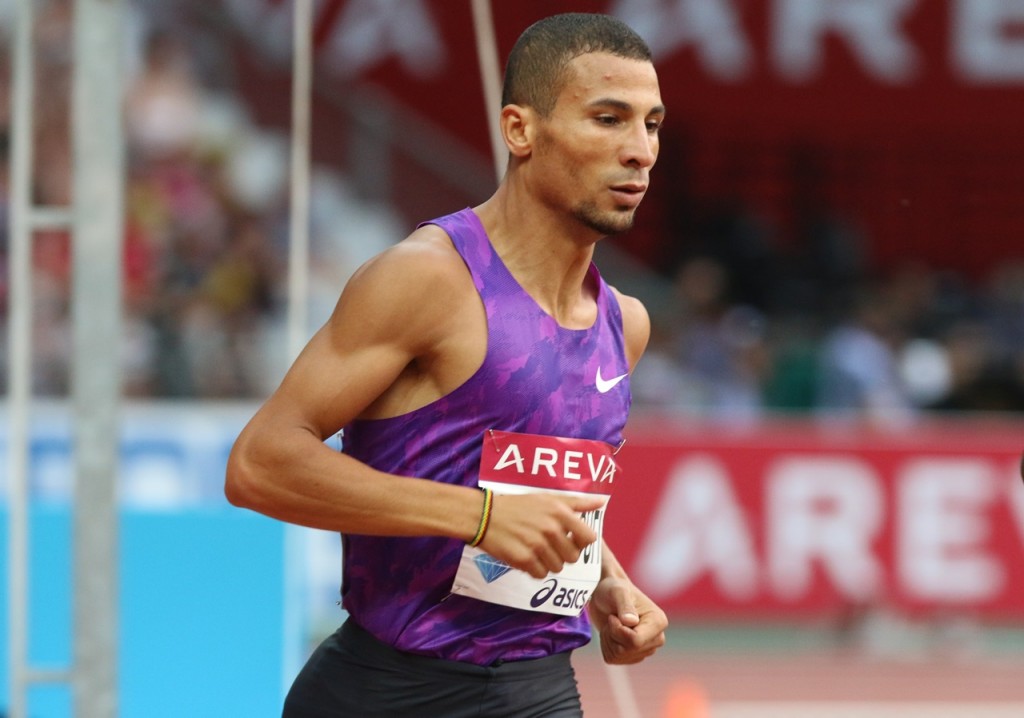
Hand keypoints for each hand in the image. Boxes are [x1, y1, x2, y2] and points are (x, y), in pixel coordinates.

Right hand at [478, 493, 603, 577]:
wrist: (484, 515)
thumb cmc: (517, 506)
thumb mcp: (548, 498)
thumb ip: (577, 503)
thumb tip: (602, 501)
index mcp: (560, 512)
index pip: (589, 538)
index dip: (581, 542)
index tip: (570, 539)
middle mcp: (551, 529)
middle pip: (573, 557)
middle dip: (563, 554)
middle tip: (549, 546)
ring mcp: (537, 545)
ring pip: (557, 567)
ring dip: (548, 562)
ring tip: (535, 549)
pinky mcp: (524, 559)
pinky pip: (540, 574)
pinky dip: (534, 569)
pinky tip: (525, 556)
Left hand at [588, 576, 666, 664]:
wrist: (606, 595)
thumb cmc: (613, 589)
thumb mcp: (618, 592)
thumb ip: (625, 605)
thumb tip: (631, 621)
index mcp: (658, 622)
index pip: (635, 641)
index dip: (618, 631)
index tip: (614, 616)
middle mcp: (656, 638)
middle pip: (626, 650)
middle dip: (612, 634)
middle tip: (612, 618)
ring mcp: (646, 649)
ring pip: (618, 656)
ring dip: (607, 639)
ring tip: (612, 623)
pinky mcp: (633, 655)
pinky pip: (613, 659)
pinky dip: (606, 646)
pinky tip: (610, 632)